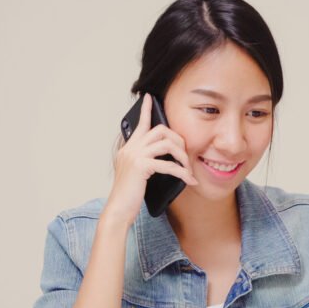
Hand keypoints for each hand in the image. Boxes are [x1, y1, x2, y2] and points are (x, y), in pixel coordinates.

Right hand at [103, 94, 197, 225]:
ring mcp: (134, 156)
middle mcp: (130, 148)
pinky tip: (189, 180)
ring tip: (188, 169)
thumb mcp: (136, 174)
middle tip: (186, 155)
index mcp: (128, 148)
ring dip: (182, 156)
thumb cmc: (129, 195)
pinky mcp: (141, 167)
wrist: (118, 209)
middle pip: (160, 130)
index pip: (140, 124)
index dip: (146, 110)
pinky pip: (168, 165)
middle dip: (178, 139)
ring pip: (167, 144)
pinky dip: (182, 172)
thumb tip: (164, 158)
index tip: (150, 97)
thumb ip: (144, 161)